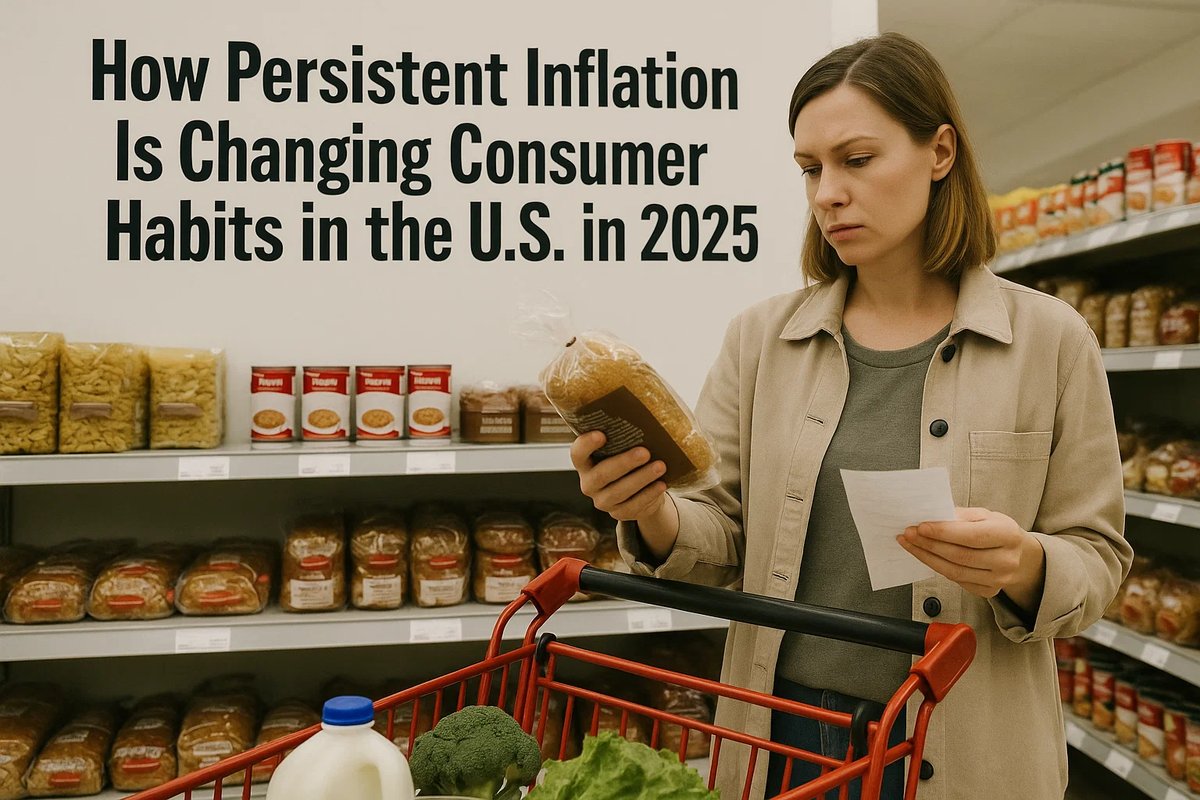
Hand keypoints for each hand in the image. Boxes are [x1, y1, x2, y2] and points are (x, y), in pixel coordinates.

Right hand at [570, 432, 668, 521]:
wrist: (641, 490)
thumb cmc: (630, 461)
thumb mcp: (623, 450)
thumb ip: (624, 439)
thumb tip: (645, 422)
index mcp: (585, 464)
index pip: (577, 454)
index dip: (586, 445)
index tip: (602, 434)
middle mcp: (589, 484)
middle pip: (601, 475)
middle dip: (624, 463)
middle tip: (645, 452)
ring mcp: (602, 501)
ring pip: (619, 492)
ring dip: (641, 478)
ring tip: (660, 466)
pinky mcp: (618, 513)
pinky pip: (633, 506)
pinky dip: (649, 494)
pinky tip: (661, 484)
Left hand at [897, 507, 1045, 609]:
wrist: (1018, 555)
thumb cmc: (997, 531)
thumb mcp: (985, 515)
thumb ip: (960, 516)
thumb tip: (932, 517)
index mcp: (1009, 535)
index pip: (972, 536)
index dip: (944, 532)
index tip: (921, 527)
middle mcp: (1007, 560)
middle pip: (960, 556)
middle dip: (929, 544)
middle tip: (908, 534)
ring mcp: (999, 580)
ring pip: (955, 571)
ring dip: (927, 557)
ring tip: (910, 544)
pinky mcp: (988, 591)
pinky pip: (956, 581)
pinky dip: (936, 567)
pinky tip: (924, 556)